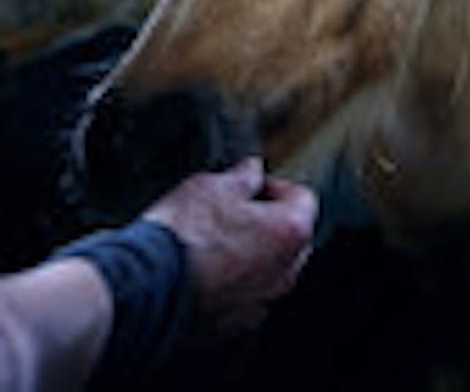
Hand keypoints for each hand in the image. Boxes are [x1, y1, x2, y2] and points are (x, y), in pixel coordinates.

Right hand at [142, 157, 316, 332]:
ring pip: (268, 269)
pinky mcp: (235, 324)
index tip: (250, 186)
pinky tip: (201, 272)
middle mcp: (286, 271)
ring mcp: (262, 301)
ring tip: (210, 243)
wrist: (144, 288)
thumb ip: (243, 176)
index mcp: (291, 231)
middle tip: (230, 213)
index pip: (301, 198)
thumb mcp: (212, 186)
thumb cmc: (181, 237)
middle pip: (289, 236)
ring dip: (249, 255)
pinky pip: (244, 297)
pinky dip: (230, 284)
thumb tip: (251, 170)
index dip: (273, 186)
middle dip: (266, 222)